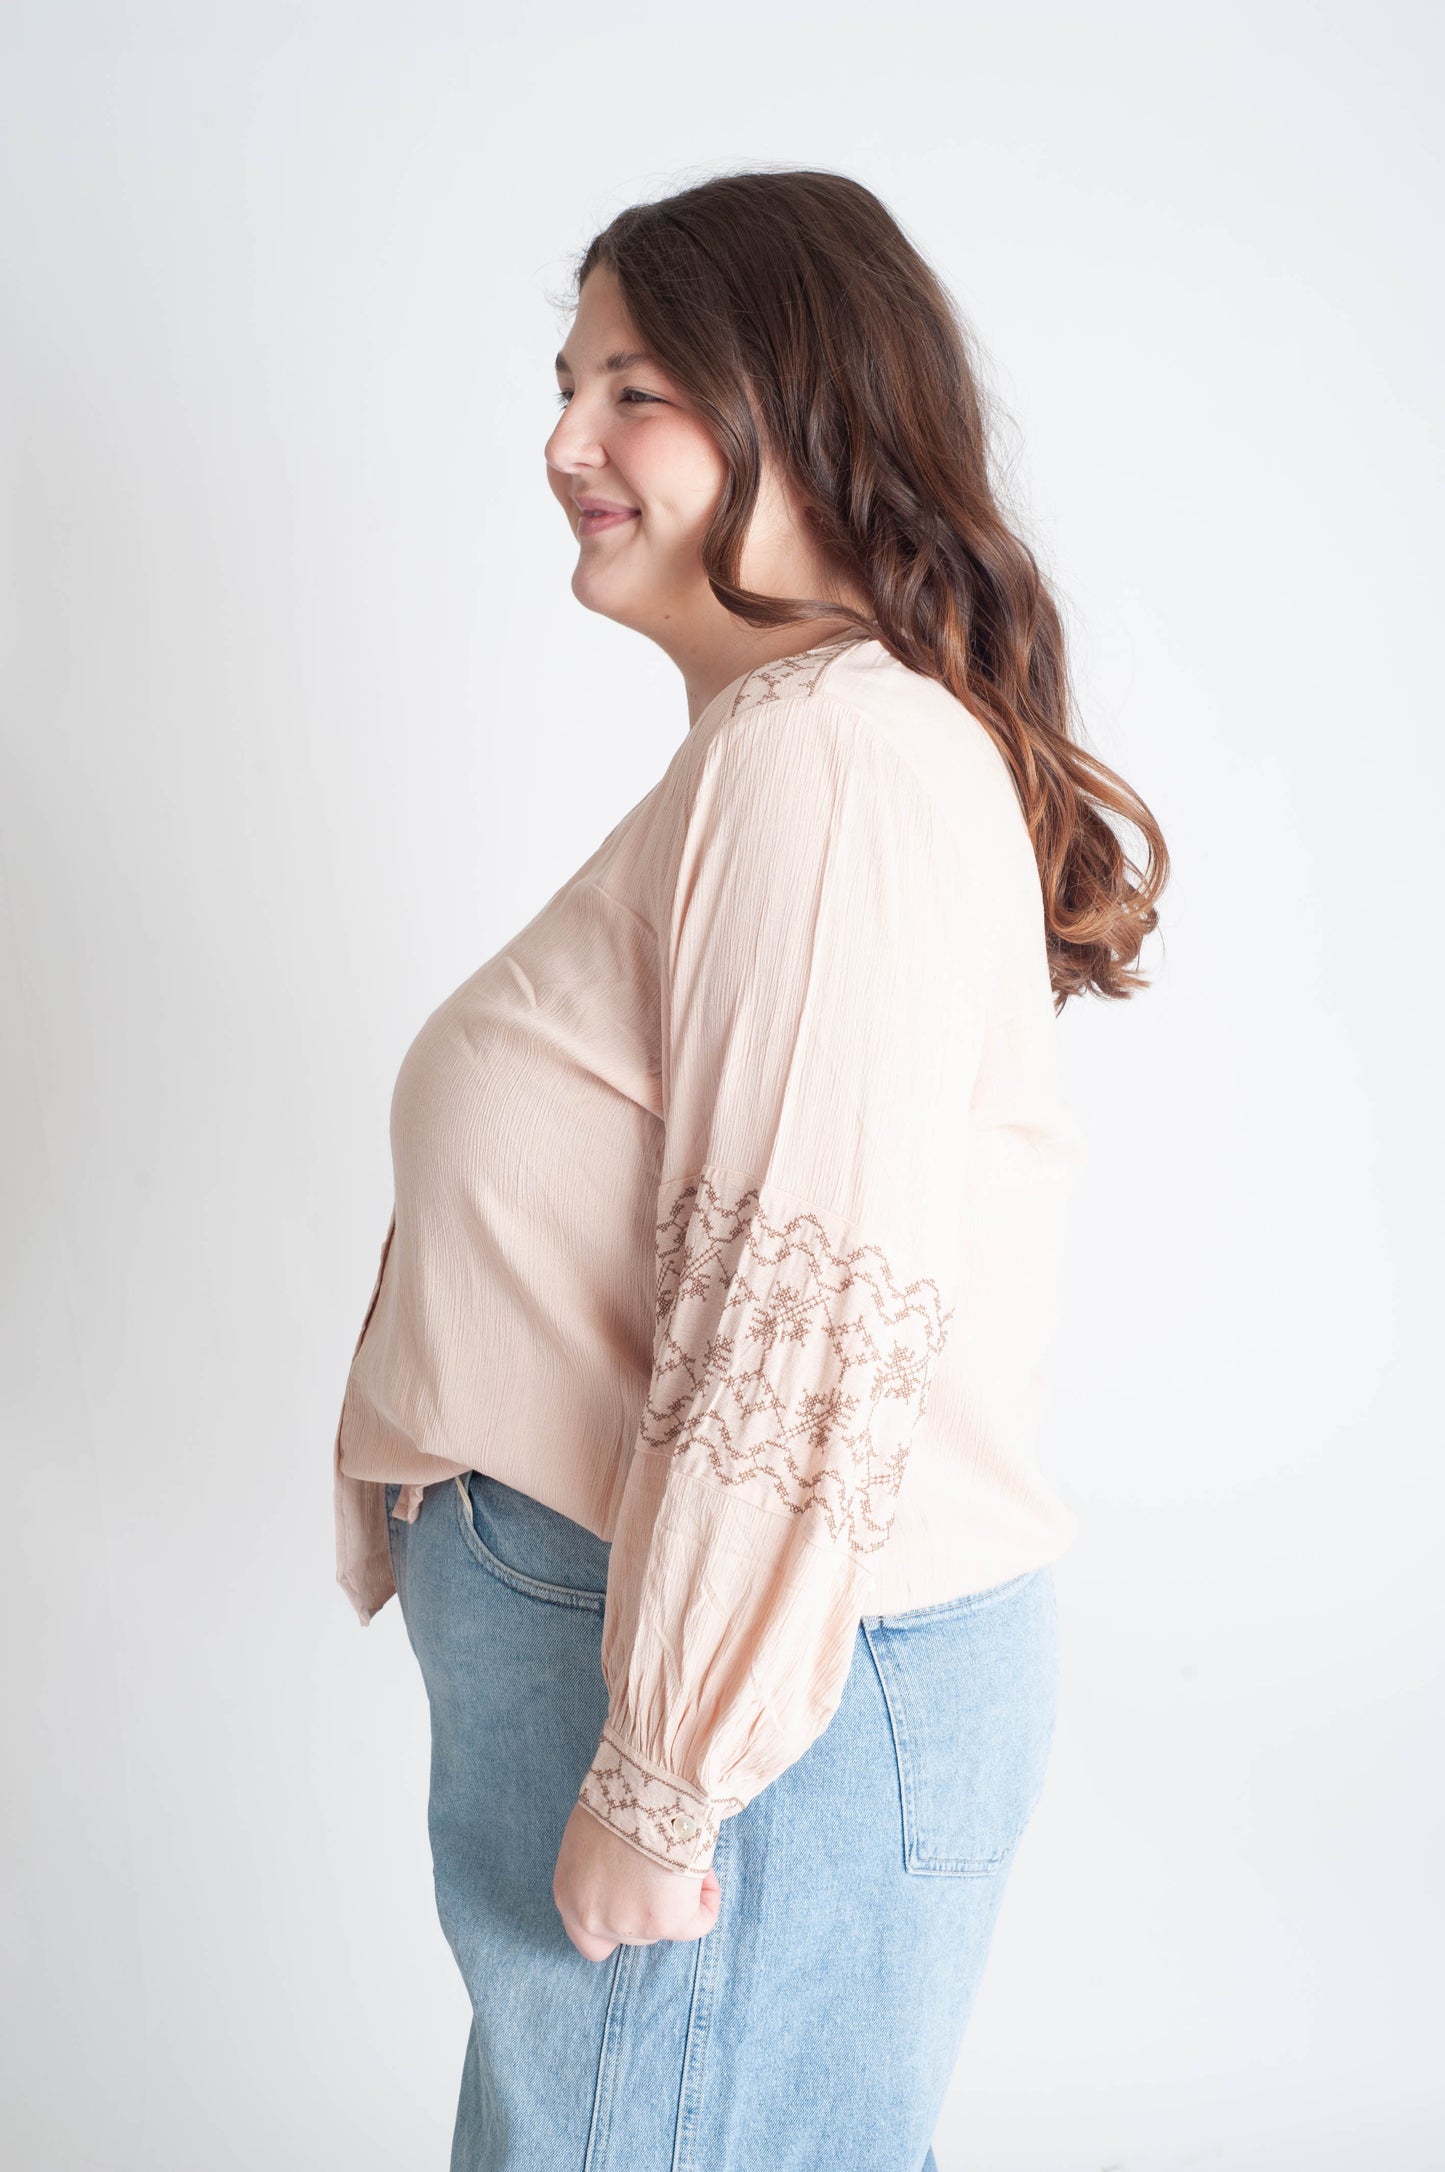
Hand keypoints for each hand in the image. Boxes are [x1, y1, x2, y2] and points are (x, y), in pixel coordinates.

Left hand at [553, 1800, 721, 1959]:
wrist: (645, 1783)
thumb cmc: (618, 1795)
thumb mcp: (588, 1837)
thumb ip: (596, 1872)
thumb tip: (622, 1877)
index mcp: (568, 1895)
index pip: (592, 1944)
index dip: (618, 1927)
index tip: (635, 1900)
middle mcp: (592, 1918)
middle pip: (632, 1934)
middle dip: (649, 1906)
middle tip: (662, 1867)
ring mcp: (628, 1924)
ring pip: (666, 1925)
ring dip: (677, 1897)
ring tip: (682, 1854)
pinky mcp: (667, 1922)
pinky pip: (699, 1922)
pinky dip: (708, 1899)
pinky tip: (704, 1869)